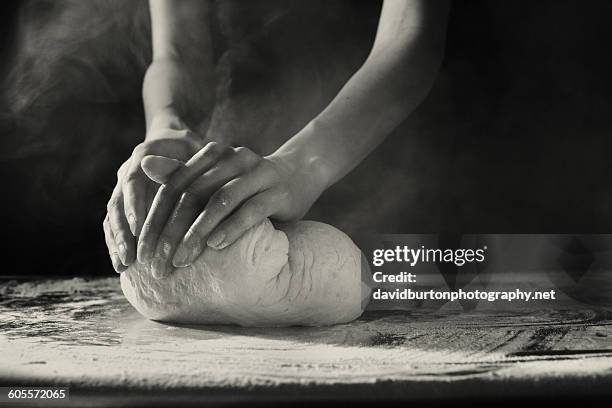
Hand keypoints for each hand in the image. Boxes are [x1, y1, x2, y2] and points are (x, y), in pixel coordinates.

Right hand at [103, 125, 202, 272]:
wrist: (179, 143)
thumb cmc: (194, 150)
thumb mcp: (193, 150)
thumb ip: (180, 162)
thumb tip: (158, 168)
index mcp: (143, 155)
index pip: (132, 181)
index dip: (134, 204)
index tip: (137, 227)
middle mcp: (127, 170)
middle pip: (117, 202)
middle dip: (122, 232)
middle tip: (130, 256)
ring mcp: (123, 188)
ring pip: (112, 216)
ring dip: (117, 242)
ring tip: (123, 266)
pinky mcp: (124, 203)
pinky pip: (114, 225)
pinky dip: (116, 244)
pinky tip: (122, 266)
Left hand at [138, 142, 327, 278]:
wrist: (300, 175)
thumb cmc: (248, 184)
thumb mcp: (215, 179)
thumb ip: (182, 175)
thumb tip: (144, 165)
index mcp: (213, 154)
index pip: (174, 185)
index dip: (155, 218)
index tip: (142, 252)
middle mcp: (234, 158)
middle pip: (193, 194)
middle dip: (171, 231)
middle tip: (156, 264)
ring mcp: (259, 173)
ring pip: (221, 201)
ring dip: (198, 232)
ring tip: (181, 259)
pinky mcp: (279, 192)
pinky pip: (252, 210)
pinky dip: (232, 227)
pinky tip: (216, 246)